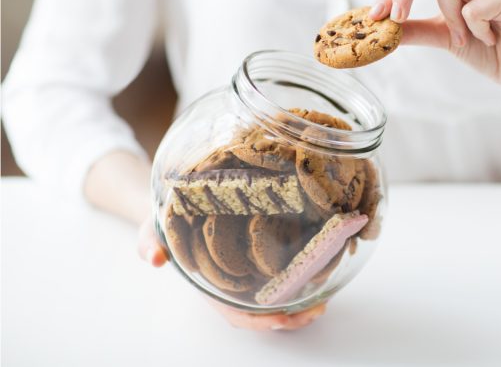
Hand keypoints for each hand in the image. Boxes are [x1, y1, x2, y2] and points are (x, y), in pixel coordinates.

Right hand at [137, 217, 325, 329]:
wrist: (177, 206)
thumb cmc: (167, 223)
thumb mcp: (153, 229)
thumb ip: (149, 241)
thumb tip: (154, 258)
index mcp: (212, 287)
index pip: (236, 314)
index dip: (258, 321)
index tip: (280, 318)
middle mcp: (234, 286)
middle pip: (265, 313)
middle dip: (292, 318)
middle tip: (316, 308)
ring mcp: (249, 275)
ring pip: (278, 300)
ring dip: (302, 304)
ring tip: (325, 298)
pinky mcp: (261, 259)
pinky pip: (283, 277)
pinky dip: (302, 281)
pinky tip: (321, 272)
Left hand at [370, 0, 500, 88]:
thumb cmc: (485, 48)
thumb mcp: (442, 37)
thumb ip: (414, 29)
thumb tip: (379, 27)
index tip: (374, 15)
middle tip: (396, 19)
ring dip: (449, 20)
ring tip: (465, 38)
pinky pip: (474, 8)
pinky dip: (475, 30)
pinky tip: (490, 38)